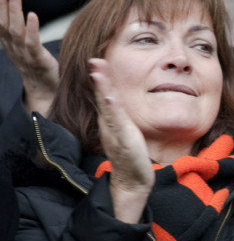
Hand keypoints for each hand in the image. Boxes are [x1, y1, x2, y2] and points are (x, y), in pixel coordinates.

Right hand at [0, 0, 58, 115]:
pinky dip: (31, 29)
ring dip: (14, 12)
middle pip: (3, 23)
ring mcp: (24, 54)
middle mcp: (13, 47)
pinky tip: (32, 15)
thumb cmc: (38, 65)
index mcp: (8, 43)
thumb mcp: (25, 46)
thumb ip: (20, 29)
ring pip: (15, 31)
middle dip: (1, 3)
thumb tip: (18, 9)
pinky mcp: (38, 60)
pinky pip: (32, 43)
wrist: (47, 92)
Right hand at [90, 59, 153, 223]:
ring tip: (98, 73)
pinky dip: (113, 110)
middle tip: (94, 60)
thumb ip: (122, 117)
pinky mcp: (123, 141)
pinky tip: (111, 98)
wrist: (132, 180)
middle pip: (102, 98)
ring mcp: (115, 133)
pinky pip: (117, 124)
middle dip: (99, 79)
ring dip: (102, 89)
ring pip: (107, 108)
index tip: (98, 61)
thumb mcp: (125, 131)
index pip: (104, 96)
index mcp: (110, 122)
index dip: (101, 79)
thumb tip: (121, 102)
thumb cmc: (131, 155)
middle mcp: (109, 125)